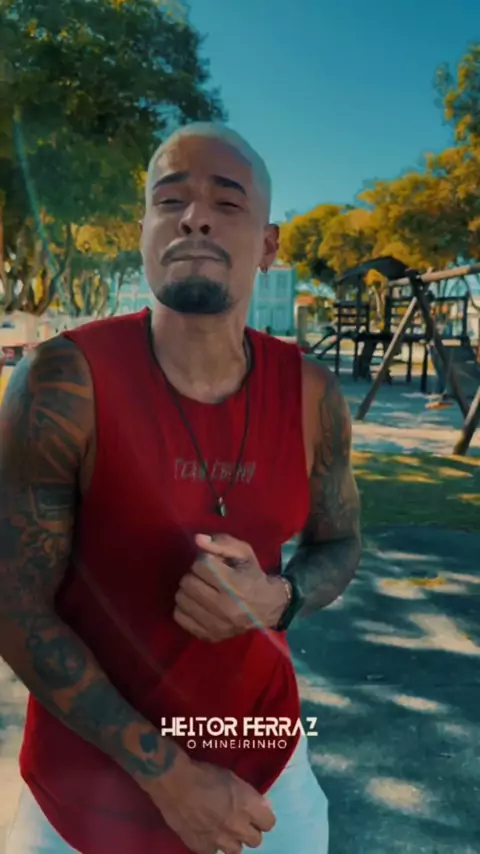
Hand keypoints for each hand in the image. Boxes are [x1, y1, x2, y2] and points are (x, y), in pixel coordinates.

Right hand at [145, 753, 275, 853]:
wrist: (174, 782)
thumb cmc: (204, 773)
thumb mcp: (232, 778)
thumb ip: (248, 796)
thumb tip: (262, 806)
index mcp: (247, 804)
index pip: (269, 823)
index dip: (263, 818)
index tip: (255, 814)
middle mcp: (237, 825)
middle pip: (256, 840)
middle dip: (249, 831)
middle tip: (239, 822)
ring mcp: (219, 839)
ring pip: (236, 851)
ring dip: (232, 840)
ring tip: (223, 830)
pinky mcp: (202, 847)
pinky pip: (214, 852)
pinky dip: (212, 845)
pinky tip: (206, 833)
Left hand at [173, 534, 288, 641]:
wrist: (267, 608)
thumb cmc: (253, 576)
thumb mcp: (243, 553)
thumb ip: (221, 543)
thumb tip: (198, 540)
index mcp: (234, 584)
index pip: (201, 565)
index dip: (204, 561)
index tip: (212, 565)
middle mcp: (224, 607)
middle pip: (188, 582)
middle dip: (194, 575)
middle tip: (204, 578)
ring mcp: (215, 624)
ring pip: (181, 599)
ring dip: (188, 591)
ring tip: (200, 590)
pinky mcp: (209, 636)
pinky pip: (179, 617)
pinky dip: (184, 608)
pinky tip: (196, 604)